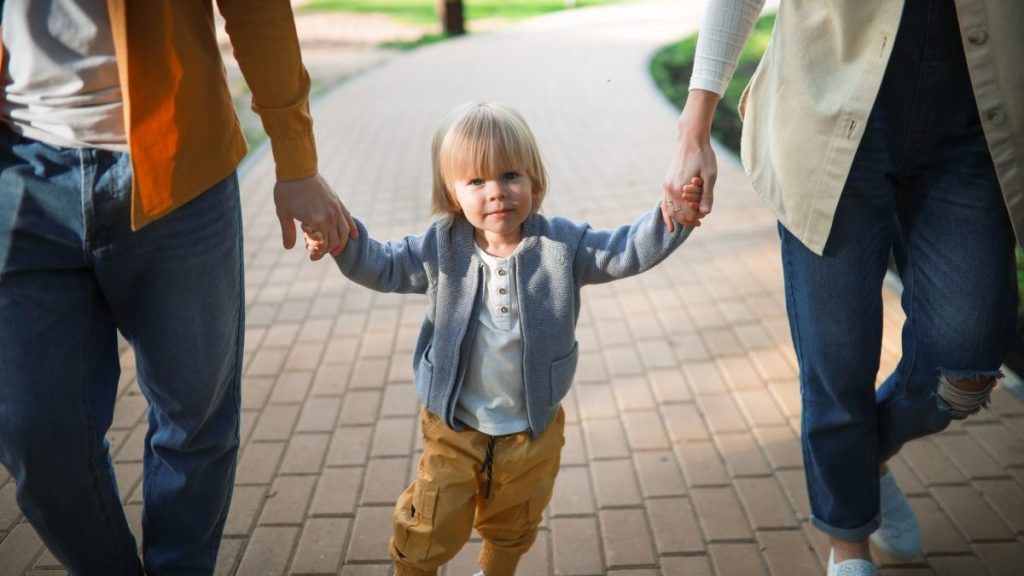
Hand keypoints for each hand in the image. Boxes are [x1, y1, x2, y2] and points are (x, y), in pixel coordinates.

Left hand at [273, 173, 356, 260]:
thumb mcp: (283, 213)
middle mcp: (330, 216)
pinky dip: (351, 228)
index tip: (311, 257)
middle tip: (319, 253)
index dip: (319, 253)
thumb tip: (288, 247)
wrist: (297, 169)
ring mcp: (335, 208)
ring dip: (341, 243)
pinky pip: (348, 217)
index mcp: (318, 221)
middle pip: (335, 240)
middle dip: (328, 250)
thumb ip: (288, 232)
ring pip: (345, 231)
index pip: (323, 244)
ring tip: (336, 249)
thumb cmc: (287, 191)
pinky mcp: (337, 201)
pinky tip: (354, 235)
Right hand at [662, 89, 718, 231]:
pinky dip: (667, 214)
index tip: (705, 214)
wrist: (690, 140)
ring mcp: (666, 187)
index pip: (689, 213)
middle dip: (688, 220)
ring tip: (690, 222)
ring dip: (679, 219)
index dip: (697, 216)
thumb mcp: (710, 175)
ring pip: (670, 211)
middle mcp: (671, 190)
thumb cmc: (704, 156)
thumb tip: (705, 212)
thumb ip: (707, 195)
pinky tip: (670, 224)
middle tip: (699, 222)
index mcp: (681, 189)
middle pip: (678, 214)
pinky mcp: (666, 183)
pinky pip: (664, 203)